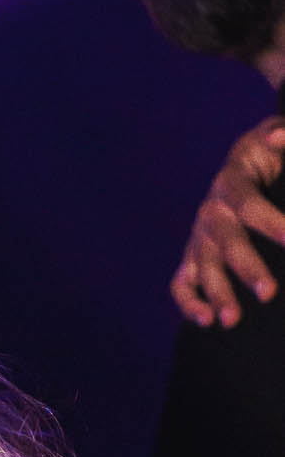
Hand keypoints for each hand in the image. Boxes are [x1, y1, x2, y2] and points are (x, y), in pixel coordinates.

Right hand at [171, 115, 284, 326]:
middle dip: (247, 269)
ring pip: (205, 268)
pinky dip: (189, 304)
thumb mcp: (278, 140)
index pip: (250, 205)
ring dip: (218, 295)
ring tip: (233, 321)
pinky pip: (182, 284)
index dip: (271, 223)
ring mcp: (200, 237)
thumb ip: (284, 138)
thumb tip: (278, 135)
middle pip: (227, 243)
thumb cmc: (274, 155)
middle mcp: (212, 211)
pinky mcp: (193, 258)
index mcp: (234, 181)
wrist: (248, 164)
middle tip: (270, 293)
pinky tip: (207, 322)